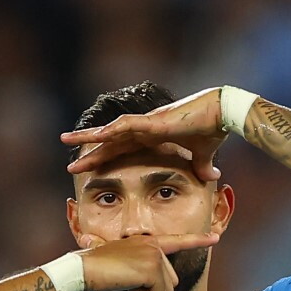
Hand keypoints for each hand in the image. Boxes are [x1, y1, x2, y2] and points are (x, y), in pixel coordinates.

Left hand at [60, 87, 226, 180]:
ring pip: (110, 131)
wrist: (224, 113)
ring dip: (88, 137)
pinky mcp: (152, 121)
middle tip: (70, 165)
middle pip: (110, 143)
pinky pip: (125, 126)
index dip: (105, 159)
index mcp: (152, 137)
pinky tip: (93, 136)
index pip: (122, 150)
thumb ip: (203, 166)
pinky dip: (109, 130)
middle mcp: (144, 129)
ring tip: (65, 140)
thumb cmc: (214, 128)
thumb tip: (212, 177)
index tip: (90, 169)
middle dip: (90, 154)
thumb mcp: (204, 155)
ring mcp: (146, 123)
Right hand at [79, 233, 218, 290]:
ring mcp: (155, 255)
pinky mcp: (153, 268)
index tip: (215, 238)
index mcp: (147, 241)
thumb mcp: (109, 256)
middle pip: (172, 279)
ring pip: (167, 288)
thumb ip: (115, 253)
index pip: (177, 241)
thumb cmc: (92, 265)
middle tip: (128, 279)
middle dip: (152, 287)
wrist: (83, 269)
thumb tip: (85, 239)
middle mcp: (154, 244)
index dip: (198, 240)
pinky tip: (128, 285)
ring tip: (126, 281)